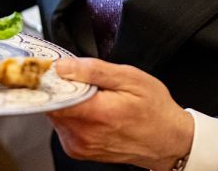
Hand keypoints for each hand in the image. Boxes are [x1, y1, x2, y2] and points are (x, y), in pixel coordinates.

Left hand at [48, 57, 192, 169]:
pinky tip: (91, 109)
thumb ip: (93, 70)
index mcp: (95, 114)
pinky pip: (63, 126)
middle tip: (79, 77)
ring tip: (92, 96)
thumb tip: (63, 66)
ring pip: (55, 114)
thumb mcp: (130, 78)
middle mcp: (83, 135)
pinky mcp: (78, 151)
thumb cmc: (154, 110)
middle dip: (60, 87)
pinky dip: (71, 114)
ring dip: (67, 100)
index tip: (53, 67)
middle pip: (51, 103)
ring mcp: (79, 146)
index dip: (49, 77)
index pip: (51, 95)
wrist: (168, 141)